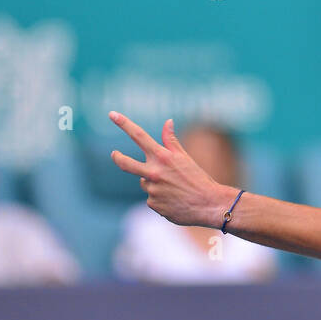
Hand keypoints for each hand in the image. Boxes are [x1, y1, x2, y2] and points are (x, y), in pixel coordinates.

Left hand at [109, 111, 233, 227]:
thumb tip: (167, 121)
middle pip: (125, 163)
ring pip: (145, 182)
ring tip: (174, 188)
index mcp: (163, 157)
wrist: (208, 204)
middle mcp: (154, 172)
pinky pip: (151, 198)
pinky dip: (160, 197)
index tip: (112, 114)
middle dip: (118, 157)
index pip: (139, 136)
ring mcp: (152, 189)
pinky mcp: (153, 204)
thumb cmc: (198, 178)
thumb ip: (171, 141)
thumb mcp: (185, 157)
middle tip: (114, 153)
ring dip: (154, 183)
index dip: (124, 124)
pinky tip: (174, 199)